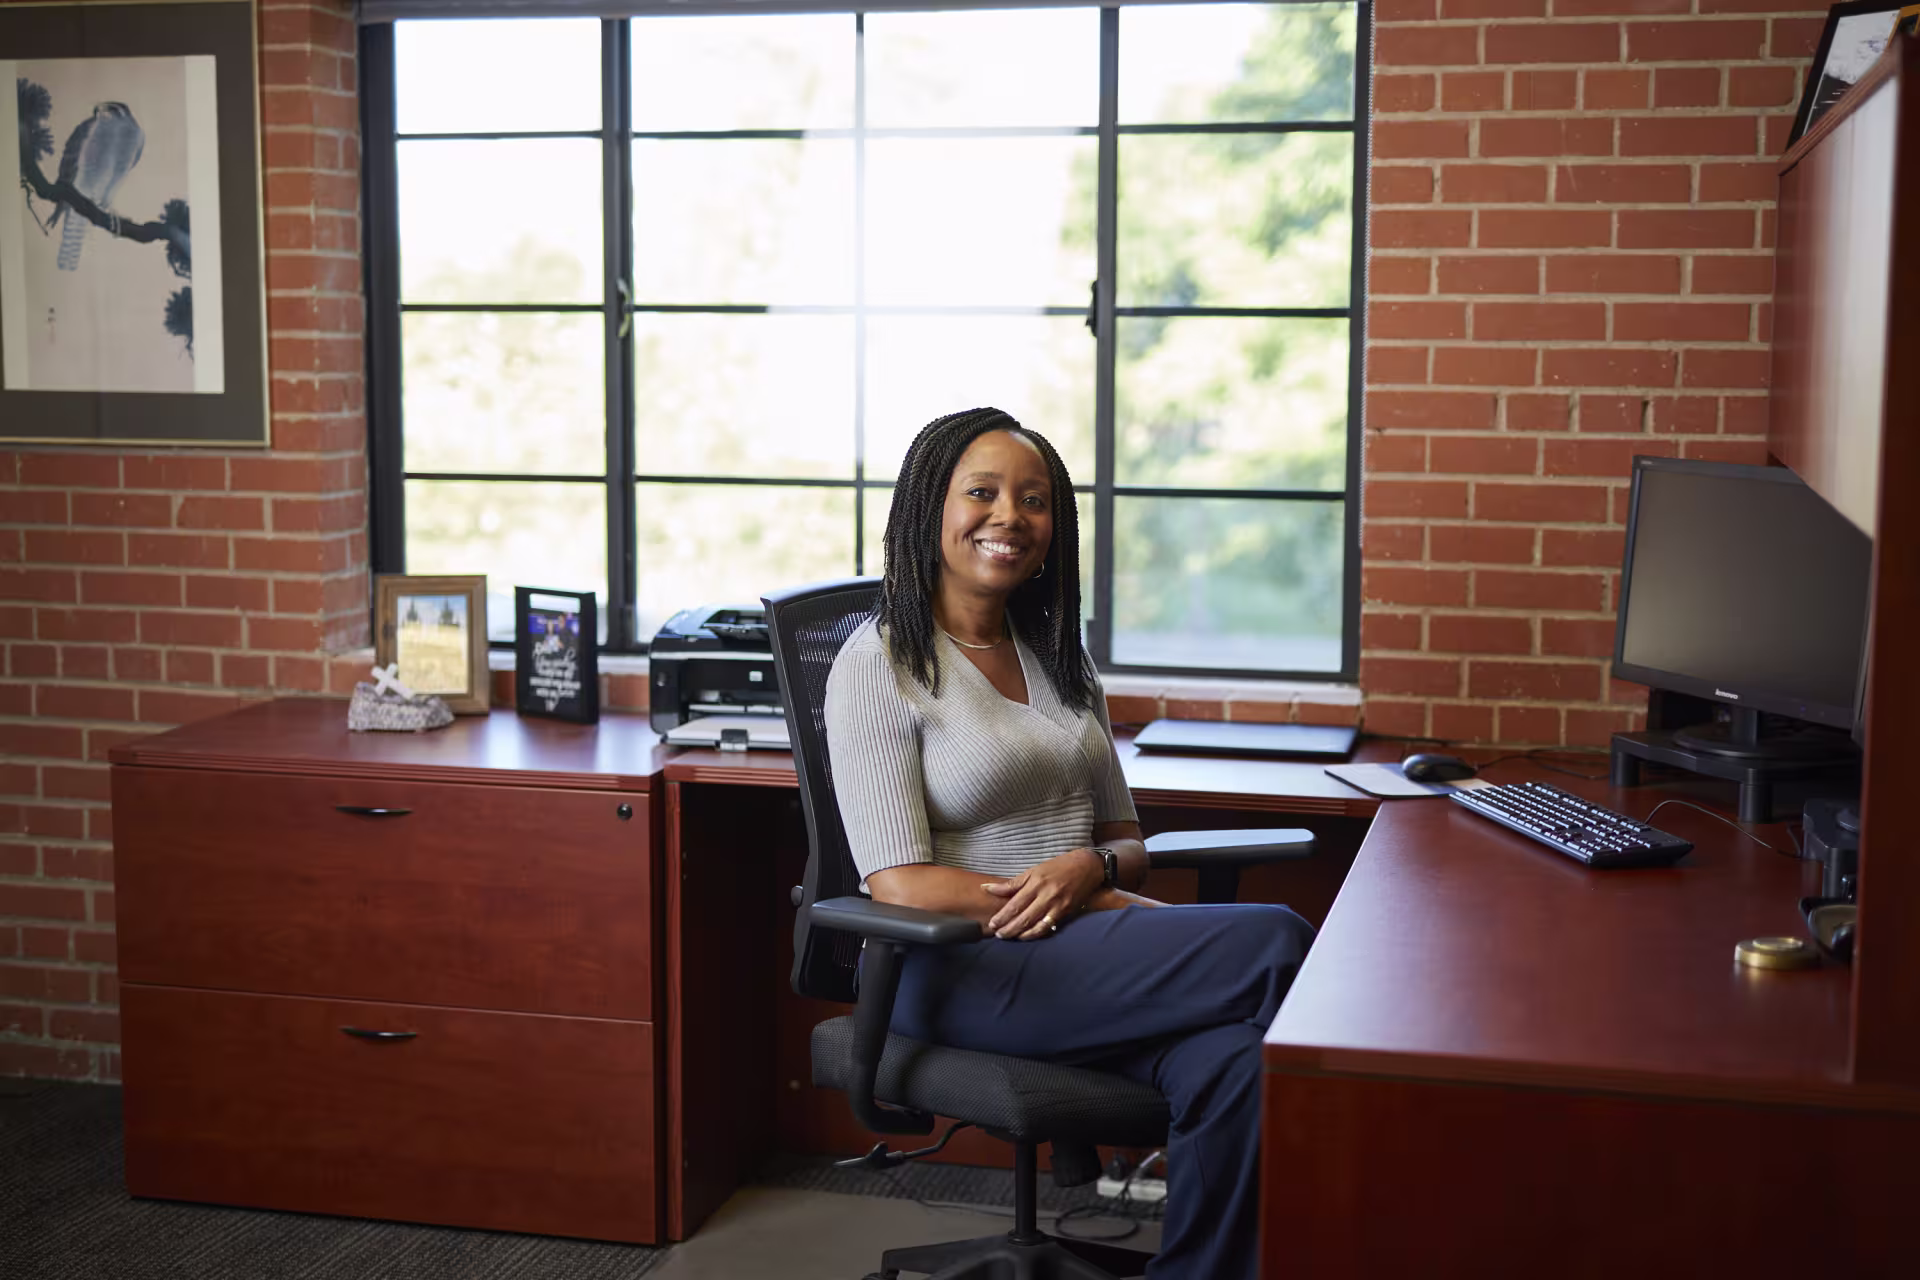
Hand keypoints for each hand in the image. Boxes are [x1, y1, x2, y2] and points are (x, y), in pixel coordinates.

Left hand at [982, 849, 1102, 939]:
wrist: (1086, 866)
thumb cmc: (1057, 866)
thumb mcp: (1034, 870)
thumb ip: (1012, 883)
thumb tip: (987, 888)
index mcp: (1036, 882)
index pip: (1015, 904)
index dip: (1003, 916)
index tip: (992, 923)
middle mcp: (1046, 895)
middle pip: (1024, 917)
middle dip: (1009, 928)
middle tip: (998, 934)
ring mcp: (1057, 905)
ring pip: (1036, 925)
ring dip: (1021, 934)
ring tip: (1010, 937)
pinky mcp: (1066, 912)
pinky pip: (1048, 926)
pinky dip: (1036, 933)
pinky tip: (1027, 936)